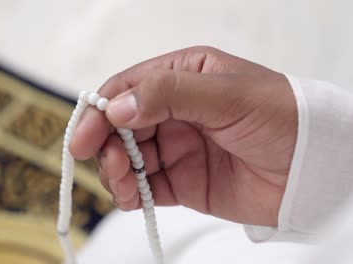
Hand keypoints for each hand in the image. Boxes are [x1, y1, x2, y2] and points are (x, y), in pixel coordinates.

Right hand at [69, 46, 296, 226]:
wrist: (315, 169)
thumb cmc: (283, 117)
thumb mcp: (228, 94)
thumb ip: (170, 93)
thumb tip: (117, 107)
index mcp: (183, 76)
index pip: (127, 89)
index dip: (99, 111)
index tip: (84, 136)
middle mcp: (174, 109)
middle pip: (120, 126)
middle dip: (106, 147)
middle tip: (110, 166)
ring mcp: (177, 146)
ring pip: (128, 158)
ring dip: (117, 173)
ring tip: (125, 187)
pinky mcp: (183, 180)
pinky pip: (146, 186)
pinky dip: (132, 194)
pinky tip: (132, 198)